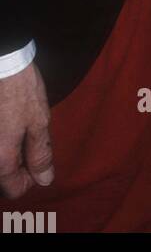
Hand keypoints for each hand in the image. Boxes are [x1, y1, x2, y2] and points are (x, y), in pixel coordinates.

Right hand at [0, 61, 53, 198]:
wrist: (2, 62)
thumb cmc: (19, 89)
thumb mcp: (38, 121)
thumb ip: (40, 154)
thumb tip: (45, 179)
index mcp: (1, 158)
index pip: (14, 189)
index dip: (31, 177)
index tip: (38, 157)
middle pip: (2, 177)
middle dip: (18, 164)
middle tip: (30, 139)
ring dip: (8, 151)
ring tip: (18, 127)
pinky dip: (2, 139)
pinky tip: (8, 121)